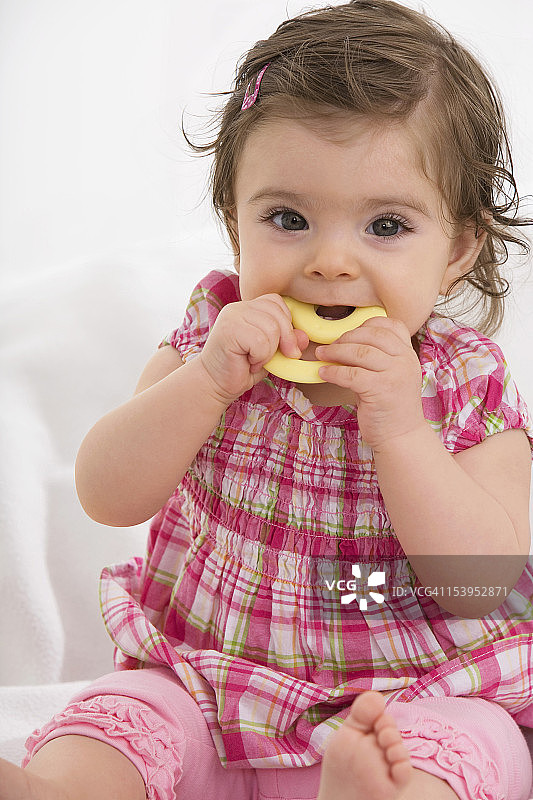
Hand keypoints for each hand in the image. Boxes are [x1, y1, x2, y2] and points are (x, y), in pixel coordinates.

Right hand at [199, 294, 308, 403]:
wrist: (214, 385)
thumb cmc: (241, 369)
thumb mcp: (271, 353)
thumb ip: (287, 342)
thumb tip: (305, 336)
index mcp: (247, 308)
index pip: (277, 302)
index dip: (286, 323)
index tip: (283, 347)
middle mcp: (238, 307)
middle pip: (277, 313)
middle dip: (284, 339)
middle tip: (273, 358)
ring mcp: (232, 316)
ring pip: (271, 328)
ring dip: (269, 351)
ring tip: (254, 360)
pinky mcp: (229, 330)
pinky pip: (260, 341)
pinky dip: (260, 357)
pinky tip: (248, 362)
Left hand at [316, 317, 424, 448]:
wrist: (401, 436)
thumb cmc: (389, 407)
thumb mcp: (390, 375)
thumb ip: (376, 357)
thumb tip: (343, 343)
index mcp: (408, 354)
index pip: (390, 325)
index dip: (366, 325)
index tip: (349, 334)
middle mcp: (405, 360)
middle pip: (371, 335)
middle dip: (346, 337)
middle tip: (329, 346)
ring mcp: (395, 374)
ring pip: (360, 352)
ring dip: (335, 352)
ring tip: (322, 355)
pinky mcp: (381, 390)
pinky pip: (351, 374)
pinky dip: (334, 372)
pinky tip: (324, 373)